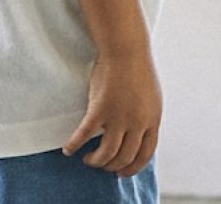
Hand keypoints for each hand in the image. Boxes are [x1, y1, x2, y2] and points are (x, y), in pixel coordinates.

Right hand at [62, 50, 162, 177]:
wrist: (126, 48)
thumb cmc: (137, 66)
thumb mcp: (151, 96)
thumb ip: (146, 116)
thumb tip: (139, 132)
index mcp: (152, 120)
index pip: (145, 155)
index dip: (133, 168)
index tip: (122, 173)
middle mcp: (137, 123)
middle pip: (125, 157)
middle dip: (113, 166)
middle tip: (103, 166)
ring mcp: (118, 117)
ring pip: (107, 153)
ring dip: (96, 161)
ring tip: (88, 160)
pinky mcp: (99, 109)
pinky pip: (85, 134)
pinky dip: (75, 144)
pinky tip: (68, 149)